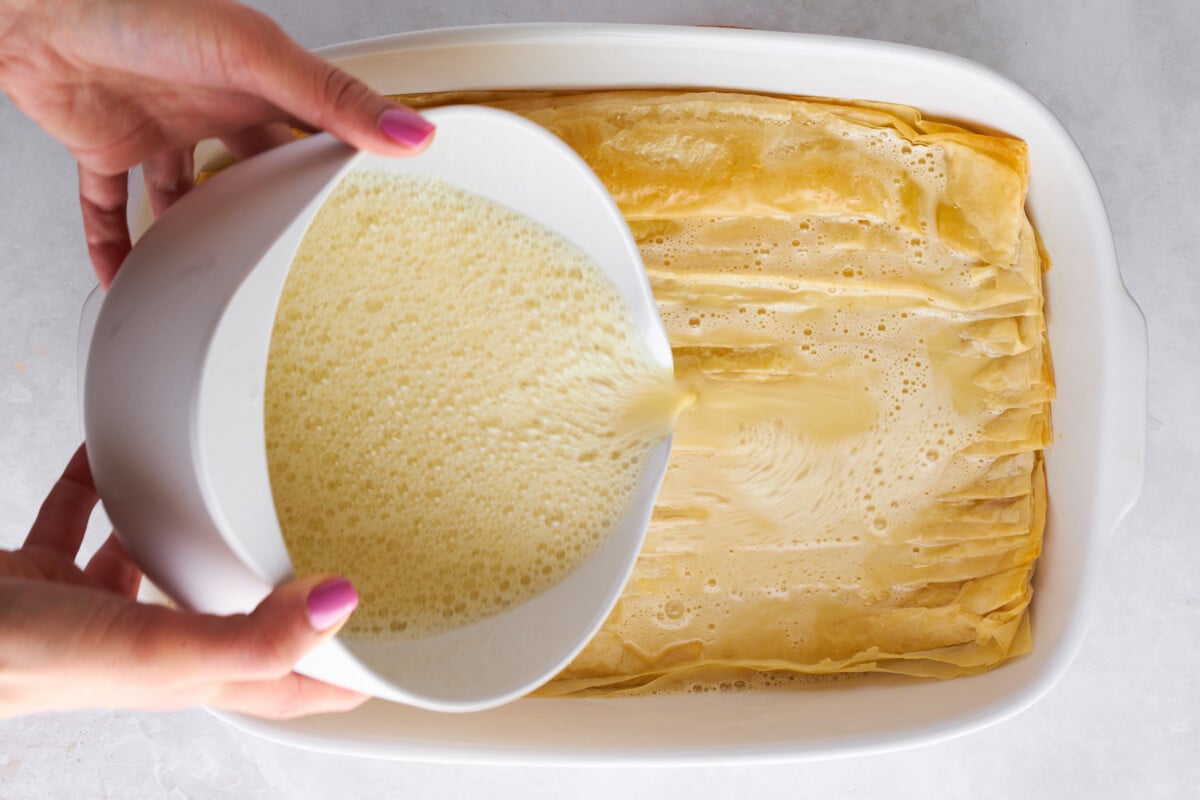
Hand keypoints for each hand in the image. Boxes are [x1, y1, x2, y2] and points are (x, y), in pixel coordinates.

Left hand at [0, 0, 433, 287]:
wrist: (36, 7)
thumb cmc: (136, 8)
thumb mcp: (258, 56)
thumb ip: (334, 99)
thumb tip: (413, 133)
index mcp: (258, 80)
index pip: (317, 128)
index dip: (346, 163)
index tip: (379, 204)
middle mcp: (210, 104)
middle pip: (256, 169)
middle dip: (277, 207)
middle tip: (306, 253)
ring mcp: (158, 127)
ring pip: (188, 195)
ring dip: (201, 234)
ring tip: (227, 279)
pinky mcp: (104, 147)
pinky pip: (112, 208)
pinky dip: (119, 245)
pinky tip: (133, 277)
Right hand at [0, 445, 366, 718]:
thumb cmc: (28, 660)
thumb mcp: (158, 649)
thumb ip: (252, 634)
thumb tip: (342, 604)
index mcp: (191, 672)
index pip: (287, 683)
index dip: (342, 676)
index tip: (392, 655)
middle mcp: (153, 645)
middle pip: (235, 622)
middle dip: (278, 595)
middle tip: (319, 551)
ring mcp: (100, 612)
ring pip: (164, 568)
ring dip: (194, 537)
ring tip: (230, 495)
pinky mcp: (49, 579)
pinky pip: (87, 523)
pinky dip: (103, 493)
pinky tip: (118, 461)